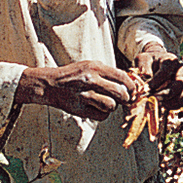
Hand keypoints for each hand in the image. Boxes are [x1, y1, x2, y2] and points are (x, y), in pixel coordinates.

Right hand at [15, 61, 134, 120]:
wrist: (51, 84)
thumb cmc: (74, 74)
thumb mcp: (90, 66)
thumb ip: (108, 72)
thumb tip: (129, 82)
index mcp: (95, 67)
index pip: (122, 77)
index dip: (131, 85)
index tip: (132, 89)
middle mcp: (90, 80)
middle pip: (120, 93)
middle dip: (126, 98)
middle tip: (124, 99)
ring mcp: (84, 95)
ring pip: (111, 106)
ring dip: (113, 106)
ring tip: (108, 103)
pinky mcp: (79, 109)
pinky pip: (101, 116)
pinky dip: (103, 114)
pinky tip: (98, 108)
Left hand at [135, 45, 182, 109]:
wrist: (155, 63)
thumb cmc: (148, 61)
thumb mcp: (142, 60)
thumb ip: (143, 68)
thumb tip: (146, 82)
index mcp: (171, 61)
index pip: (166, 72)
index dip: (157, 81)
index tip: (147, 88)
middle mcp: (180, 71)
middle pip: (179, 84)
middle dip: (166, 94)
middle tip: (154, 99)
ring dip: (170, 102)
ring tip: (157, 103)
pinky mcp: (182, 91)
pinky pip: (182, 102)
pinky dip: (172, 105)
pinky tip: (161, 104)